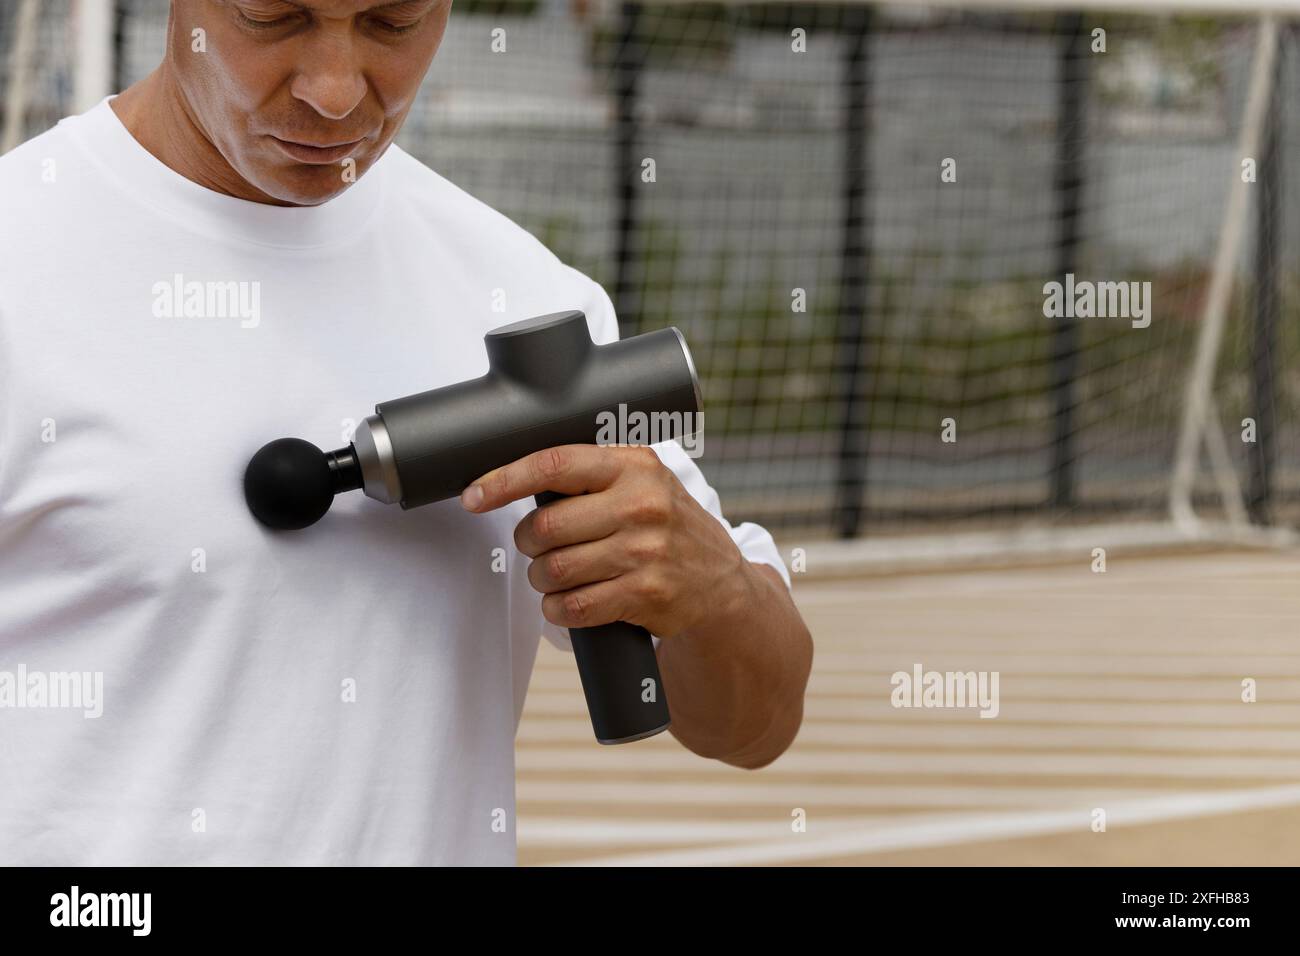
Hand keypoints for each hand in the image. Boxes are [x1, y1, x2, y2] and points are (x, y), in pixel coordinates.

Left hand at [460, 444, 750, 638]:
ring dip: (542, 579)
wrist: (722, 581)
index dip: (505, 479)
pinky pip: (574, 607)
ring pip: (555, 570)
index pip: (555, 464)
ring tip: (554, 576)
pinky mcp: (646, 594)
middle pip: (545, 526)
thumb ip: (593, 472)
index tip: (473, 495)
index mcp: (634, 465)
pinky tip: (567, 602)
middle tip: (538, 547)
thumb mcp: (643, 481)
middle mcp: (642, 504)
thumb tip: (515, 476)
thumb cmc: (667, 526)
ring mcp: (646, 552)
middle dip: (528, 543)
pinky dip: (558, 609)